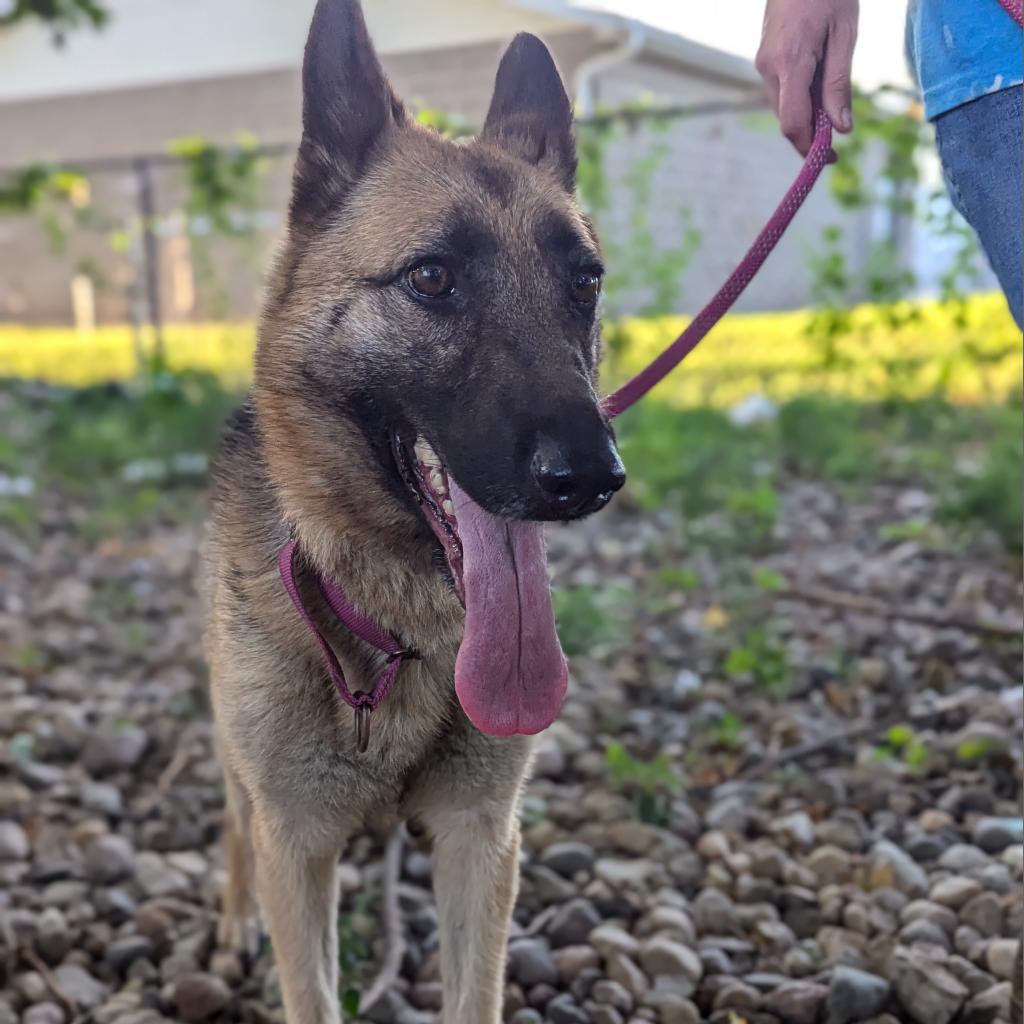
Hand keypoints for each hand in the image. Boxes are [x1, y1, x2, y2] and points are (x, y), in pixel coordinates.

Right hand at [756, 0, 858, 155]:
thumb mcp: (845, 35)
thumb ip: (839, 84)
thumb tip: (842, 128)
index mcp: (791, 63)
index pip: (793, 123)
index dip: (809, 148)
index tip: (828, 159)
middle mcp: (769, 69)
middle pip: (788, 119)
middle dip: (810, 133)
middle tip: (839, 133)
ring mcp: (762, 65)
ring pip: (784, 107)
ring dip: (806, 115)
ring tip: (832, 102)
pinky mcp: (764, 60)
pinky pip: (781, 92)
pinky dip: (799, 99)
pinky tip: (818, 86)